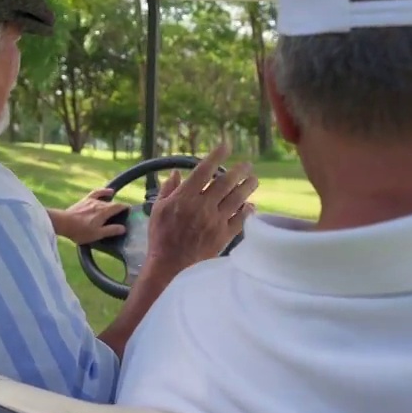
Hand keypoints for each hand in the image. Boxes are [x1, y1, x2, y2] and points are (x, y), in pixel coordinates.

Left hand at [49, 188, 129, 244]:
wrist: (63, 223)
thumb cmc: (80, 231)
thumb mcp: (97, 234)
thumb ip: (111, 230)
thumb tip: (123, 228)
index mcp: (104, 212)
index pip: (119, 207)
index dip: (125, 208)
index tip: (130, 210)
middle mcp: (100, 204)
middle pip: (113, 204)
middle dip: (119, 207)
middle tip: (122, 213)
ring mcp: (92, 200)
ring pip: (105, 200)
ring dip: (112, 203)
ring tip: (116, 206)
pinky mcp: (85, 200)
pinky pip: (97, 192)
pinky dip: (104, 191)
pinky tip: (109, 191)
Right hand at [146, 143, 256, 273]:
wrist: (170, 266)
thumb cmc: (161, 236)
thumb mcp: (157, 210)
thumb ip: (168, 189)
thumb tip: (177, 173)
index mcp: (185, 197)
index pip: (204, 171)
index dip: (216, 156)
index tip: (225, 146)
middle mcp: (203, 206)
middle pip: (225, 183)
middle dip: (238, 170)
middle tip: (247, 164)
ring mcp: (215, 221)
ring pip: (237, 199)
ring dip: (247, 187)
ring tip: (254, 180)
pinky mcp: (224, 236)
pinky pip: (240, 220)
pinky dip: (248, 211)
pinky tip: (251, 206)